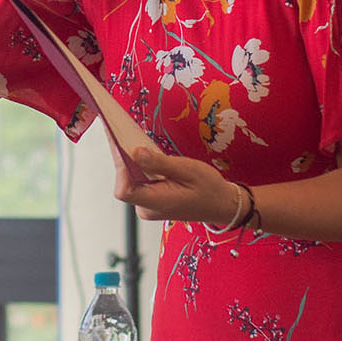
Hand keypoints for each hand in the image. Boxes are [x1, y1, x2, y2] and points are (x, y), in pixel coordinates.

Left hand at [116, 144, 239, 224]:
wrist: (221, 204)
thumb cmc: (209, 190)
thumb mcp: (188, 170)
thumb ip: (159, 163)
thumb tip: (135, 152)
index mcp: (156, 203)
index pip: (124, 189)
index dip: (120, 167)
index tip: (121, 144)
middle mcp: (146, 208)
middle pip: (124, 182)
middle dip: (124, 158)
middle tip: (122, 133)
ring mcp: (147, 205)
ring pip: (130, 180)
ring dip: (131, 161)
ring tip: (129, 139)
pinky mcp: (149, 200)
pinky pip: (138, 181)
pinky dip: (139, 167)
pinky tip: (141, 153)